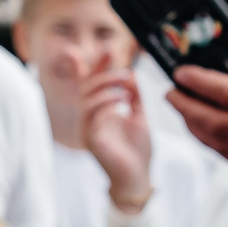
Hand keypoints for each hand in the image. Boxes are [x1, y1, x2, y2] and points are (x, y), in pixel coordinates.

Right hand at [79, 69, 152, 209]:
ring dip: (105, 85)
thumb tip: (131, 74)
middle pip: (87, 86)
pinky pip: (91, 116)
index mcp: (101, 111)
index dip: (97, 65)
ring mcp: (89, 128)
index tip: (109, 48)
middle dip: (101, 70)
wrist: (139, 178)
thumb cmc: (138, 151)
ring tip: (125, 82)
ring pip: (86, 99)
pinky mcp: (91, 140)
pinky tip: (121, 99)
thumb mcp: (140, 117)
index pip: (94, 83)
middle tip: (121, 66)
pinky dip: (105, 103)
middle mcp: (91, 118)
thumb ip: (135, 96)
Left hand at [169, 16, 227, 178]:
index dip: (197, 83)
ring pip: (217, 142)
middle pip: (213, 121)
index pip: (226, 91)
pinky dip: (211, 144)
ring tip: (182, 110)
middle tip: (171, 92)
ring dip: (193, 126)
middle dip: (185, 106)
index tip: (180, 73)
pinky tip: (204, 132)